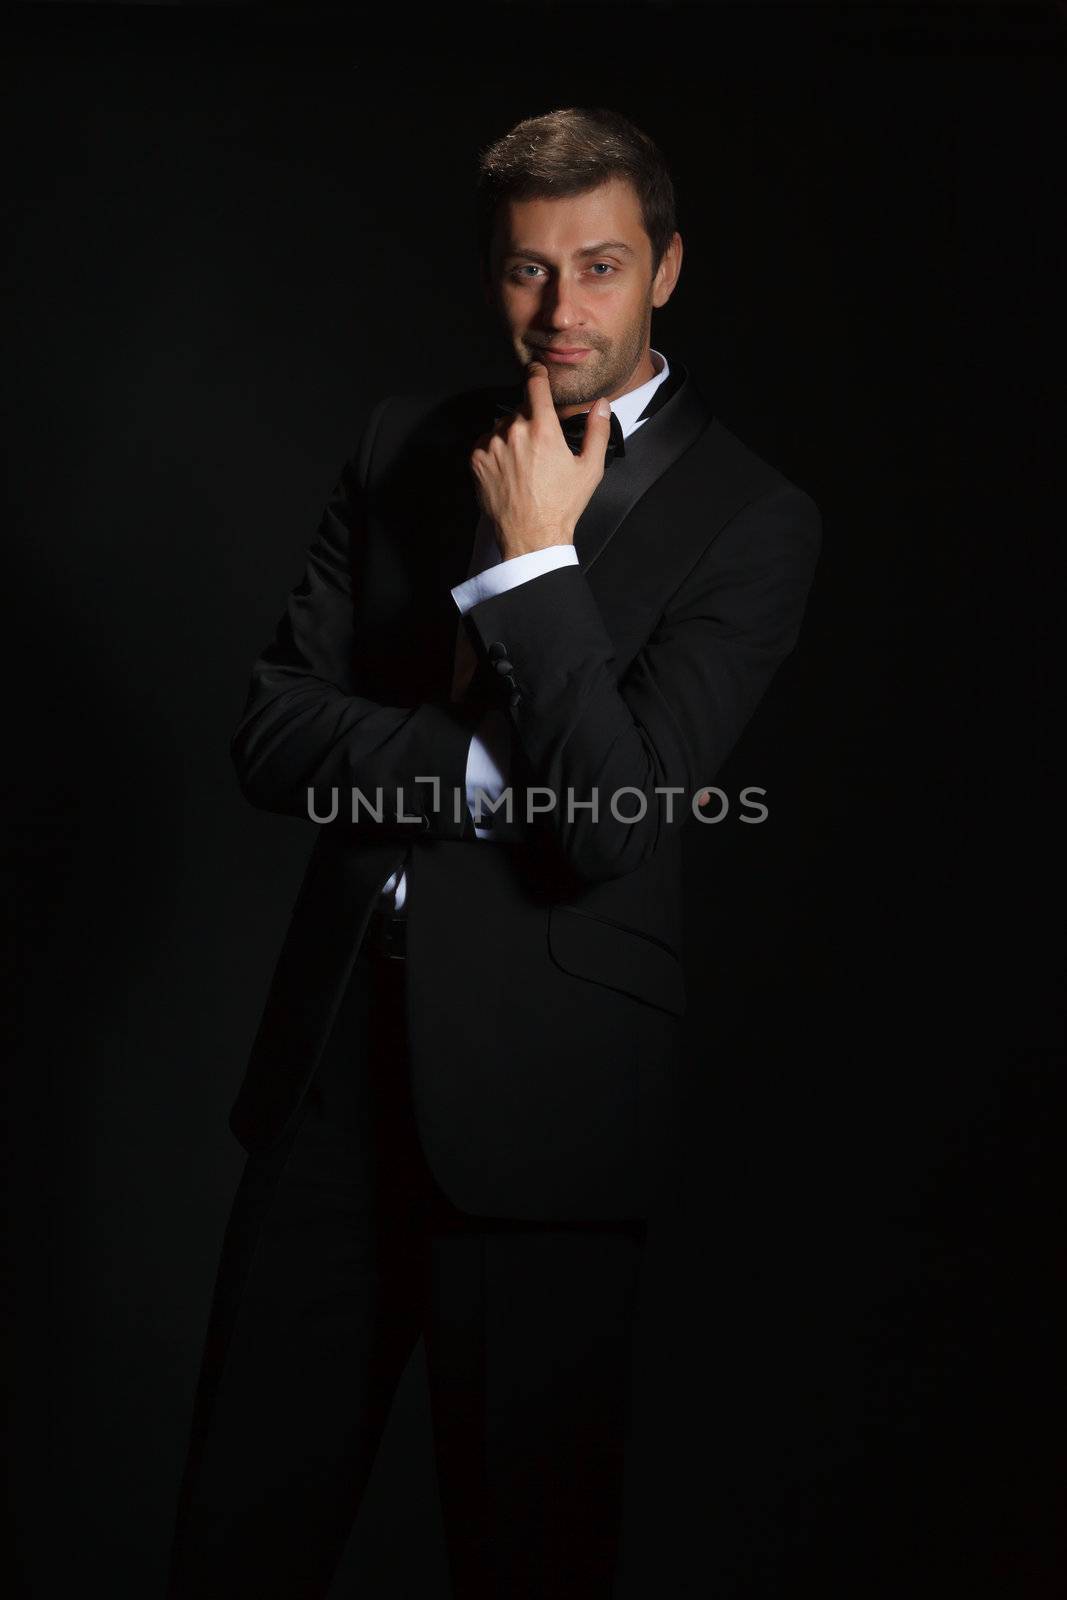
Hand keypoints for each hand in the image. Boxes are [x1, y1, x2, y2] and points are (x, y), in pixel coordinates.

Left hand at [469, 362, 610, 558]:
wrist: (531, 536)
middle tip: (541, 447)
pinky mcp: (477, 460)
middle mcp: (514, 433)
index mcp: (543, 429)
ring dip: (512, 435)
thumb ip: (597, 430)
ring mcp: (492, 446)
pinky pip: (486, 442)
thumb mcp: (590, 468)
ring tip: (525, 462)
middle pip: (520, 409)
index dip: (537, 374)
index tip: (536, 372)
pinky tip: (510, 468)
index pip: (535, 384)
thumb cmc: (560, 506)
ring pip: (502, 426)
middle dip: (530, 420)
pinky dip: (496, 449)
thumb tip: (602, 406)